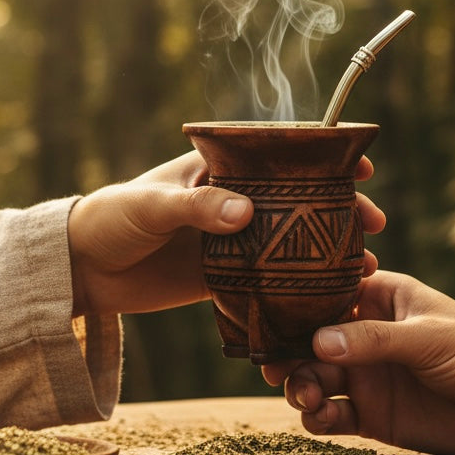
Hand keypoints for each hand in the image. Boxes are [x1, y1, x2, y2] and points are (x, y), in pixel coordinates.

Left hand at [68, 151, 384, 316]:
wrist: (82, 270)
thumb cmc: (111, 219)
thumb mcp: (151, 206)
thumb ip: (196, 208)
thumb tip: (245, 212)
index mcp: (218, 170)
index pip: (279, 155)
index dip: (323, 157)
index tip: (361, 164)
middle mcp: (231, 202)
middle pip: (298, 201)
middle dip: (339, 209)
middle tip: (372, 224)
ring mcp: (231, 242)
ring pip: (291, 242)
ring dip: (327, 252)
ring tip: (364, 267)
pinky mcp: (223, 277)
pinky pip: (268, 281)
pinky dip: (298, 287)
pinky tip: (328, 299)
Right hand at [262, 271, 454, 454]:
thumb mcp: (429, 338)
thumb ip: (374, 340)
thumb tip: (318, 340)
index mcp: (380, 298)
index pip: (326, 295)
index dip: (295, 306)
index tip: (270, 319)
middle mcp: (366, 335)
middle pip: (311, 340)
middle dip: (289, 353)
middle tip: (275, 369)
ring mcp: (368, 375)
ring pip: (315, 377)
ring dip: (301, 385)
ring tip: (306, 397)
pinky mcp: (373, 415)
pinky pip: (332, 414)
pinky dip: (318, 417)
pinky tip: (320, 419)